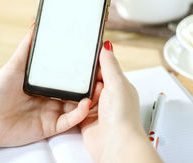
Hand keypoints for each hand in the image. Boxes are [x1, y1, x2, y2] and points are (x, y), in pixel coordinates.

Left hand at [0, 24, 90, 147]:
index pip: (70, 74)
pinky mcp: (51, 126)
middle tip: (105, 71)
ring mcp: (53, 112)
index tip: (95, 57)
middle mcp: (53, 97)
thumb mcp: (15, 65)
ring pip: (78, 105)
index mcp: (47, 83)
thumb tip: (35, 25)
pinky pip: (70, 120)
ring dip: (91, 96)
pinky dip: (79, 112)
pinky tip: (86, 102)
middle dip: (92, 81)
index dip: (83, 68)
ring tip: (101, 85)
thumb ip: (27, 47)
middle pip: (78, 89)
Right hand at [80, 41, 161, 162]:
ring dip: (78, 90)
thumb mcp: (117, 83)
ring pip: (82, 92)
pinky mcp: (86, 118)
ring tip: (71, 84)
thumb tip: (106, 47)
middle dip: (83, 76)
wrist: (115, 144)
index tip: (83, 51)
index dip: (95, 60)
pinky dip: (73, 103)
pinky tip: (70, 99)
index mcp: (119, 85)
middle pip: (91, 79)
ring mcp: (97, 108)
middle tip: (73, 68)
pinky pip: (75, 106)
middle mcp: (109, 96)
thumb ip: (109, 64)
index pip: (105, 67)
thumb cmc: (122, 117)